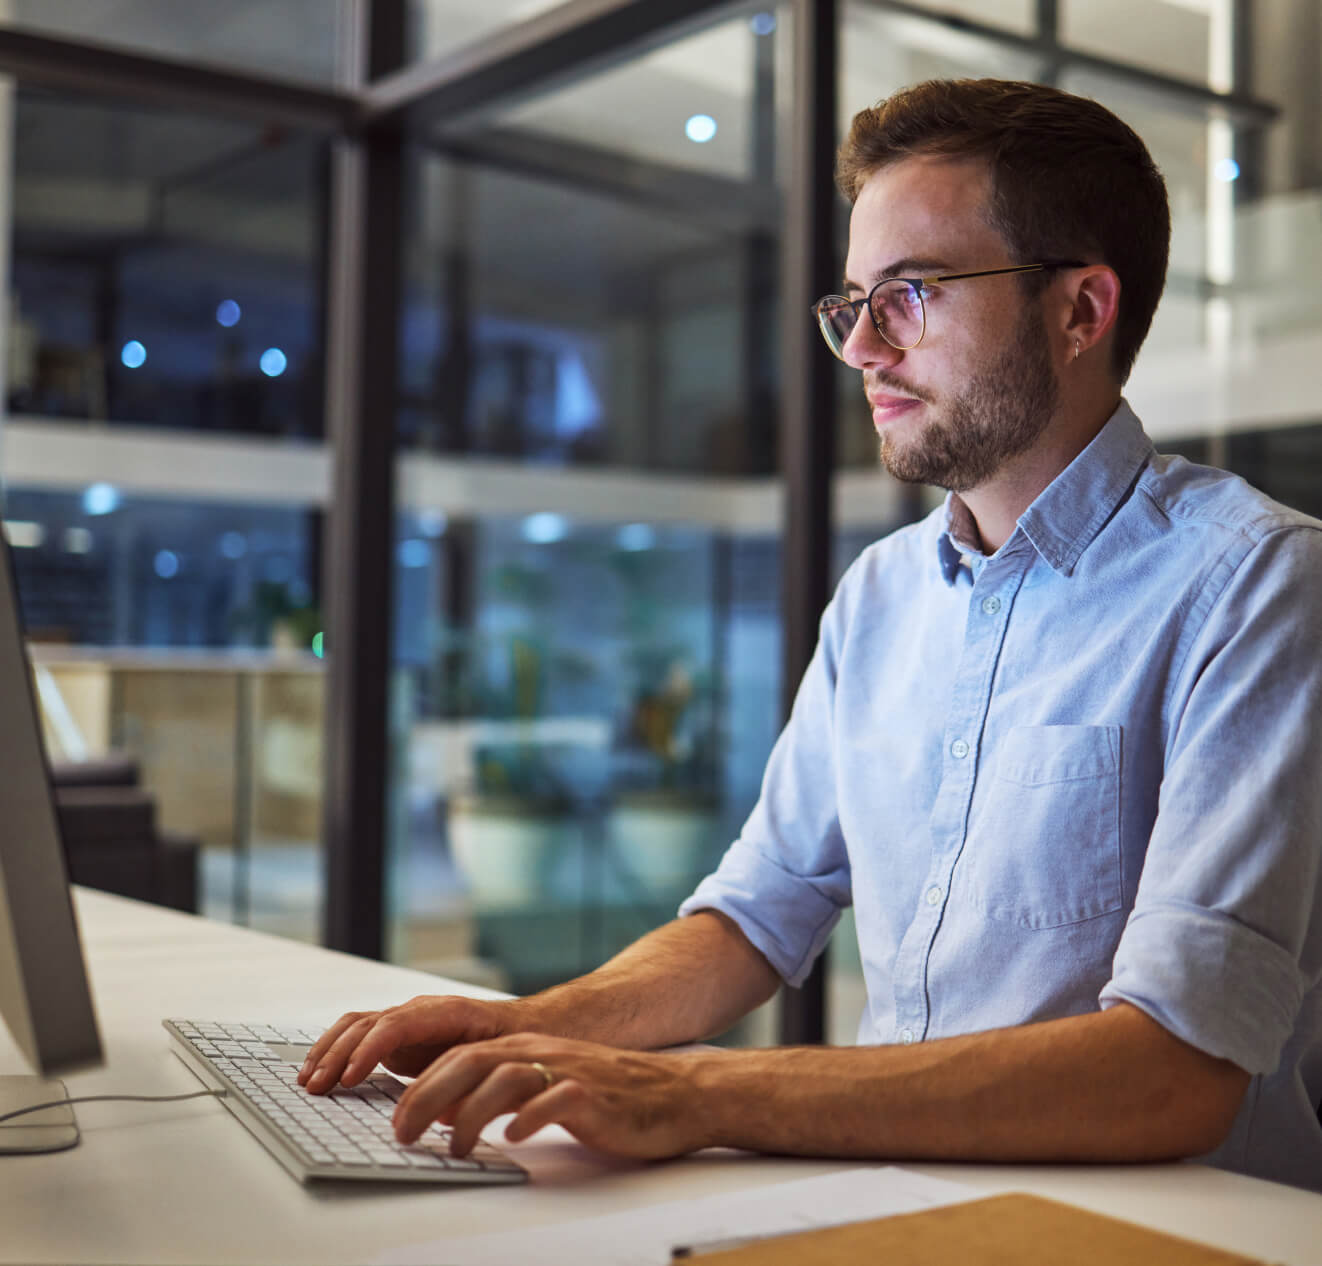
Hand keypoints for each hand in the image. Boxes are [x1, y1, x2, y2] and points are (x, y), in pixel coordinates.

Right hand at [298, 994, 522, 1092]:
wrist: (530, 1023)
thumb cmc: (518, 1041)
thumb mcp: (499, 1059)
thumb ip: (471, 1076)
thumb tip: (444, 1108)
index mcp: (446, 1012)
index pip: (395, 1025)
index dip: (369, 1051)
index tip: (349, 1080)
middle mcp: (421, 1010)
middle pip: (368, 1023)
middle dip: (338, 1054)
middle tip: (317, 1087)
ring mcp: (408, 1019)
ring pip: (358, 1025)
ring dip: (329, 1050)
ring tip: (308, 1080)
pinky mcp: (401, 1034)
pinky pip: (361, 1034)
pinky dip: (336, 1049)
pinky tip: (320, 1071)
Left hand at [391, 1033, 711, 1160]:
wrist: (676, 1092)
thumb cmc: (610, 1096)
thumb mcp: (547, 1086)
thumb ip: (503, 1093)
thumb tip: (450, 1114)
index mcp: (527, 1049)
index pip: (461, 1057)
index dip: (422, 1086)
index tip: (396, 1119)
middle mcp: (542, 1053)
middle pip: (472, 1062)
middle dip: (428, 1096)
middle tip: (403, 1133)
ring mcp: (568, 1071)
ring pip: (506, 1077)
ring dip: (472, 1113)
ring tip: (457, 1148)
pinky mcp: (593, 1095)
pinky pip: (556, 1099)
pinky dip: (531, 1117)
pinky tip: (517, 1137)